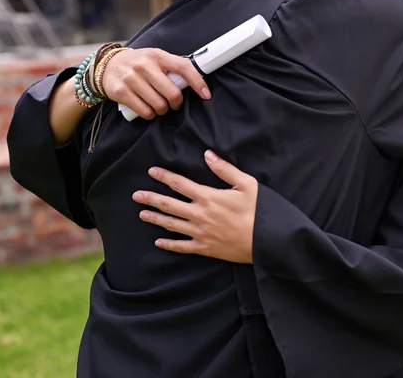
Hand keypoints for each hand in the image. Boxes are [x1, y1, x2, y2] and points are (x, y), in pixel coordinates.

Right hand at [102, 48, 210, 119]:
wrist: (108, 65)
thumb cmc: (139, 64)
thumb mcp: (155, 58)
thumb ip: (172, 67)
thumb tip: (197, 80)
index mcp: (157, 55)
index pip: (183, 67)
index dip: (197, 82)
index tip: (206, 94)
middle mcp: (144, 66)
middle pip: (172, 93)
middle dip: (176, 103)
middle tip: (174, 103)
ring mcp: (132, 79)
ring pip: (159, 105)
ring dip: (163, 110)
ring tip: (159, 105)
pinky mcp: (121, 92)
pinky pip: (145, 112)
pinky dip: (150, 115)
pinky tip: (148, 109)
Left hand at [133, 150, 257, 263]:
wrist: (266, 241)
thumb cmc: (259, 210)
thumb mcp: (246, 184)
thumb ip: (224, 169)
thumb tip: (207, 154)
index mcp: (208, 197)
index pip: (180, 184)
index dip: (164, 177)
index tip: (151, 171)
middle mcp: (199, 215)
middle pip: (169, 205)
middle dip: (151, 198)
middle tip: (136, 195)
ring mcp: (200, 233)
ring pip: (171, 225)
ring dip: (155, 219)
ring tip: (141, 214)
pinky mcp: (205, 248)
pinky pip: (182, 247)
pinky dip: (169, 244)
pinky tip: (159, 242)